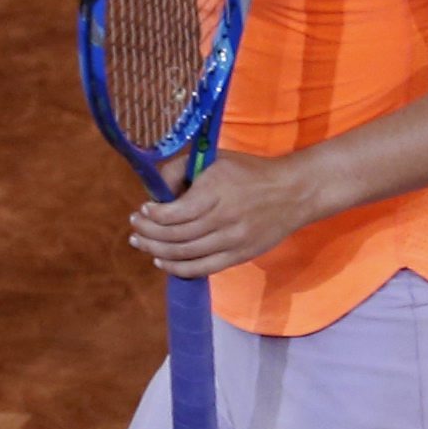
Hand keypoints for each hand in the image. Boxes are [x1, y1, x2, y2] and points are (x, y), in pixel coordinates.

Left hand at [126, 151, 322, 277]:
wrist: (293, 192)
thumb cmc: (248, 172)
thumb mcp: (215, 159)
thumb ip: (182, 169)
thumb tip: (156, 192)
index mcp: (216, 191)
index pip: (176, 212)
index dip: (153, 215)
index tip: (142, 209)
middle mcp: (224, 219)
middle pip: (176, 235)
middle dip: (148, 233)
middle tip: (134, 227)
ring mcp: (232, 241)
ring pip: (185, 254)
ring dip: (156, 251)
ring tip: (141, 242)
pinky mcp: (240, 256)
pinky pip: (202, 268)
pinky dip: (178, 268)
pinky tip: (162, 261)